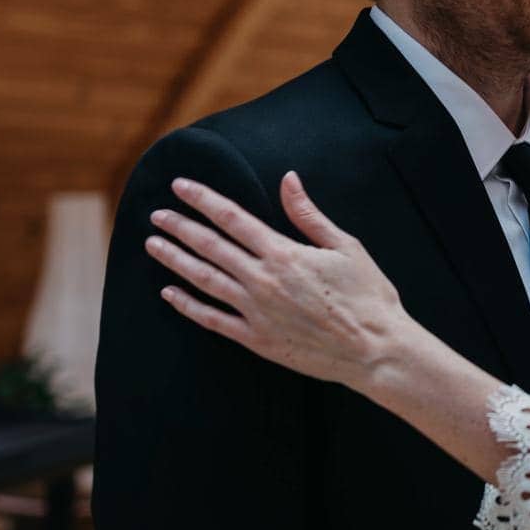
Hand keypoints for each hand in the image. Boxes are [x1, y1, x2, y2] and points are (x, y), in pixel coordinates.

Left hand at [146, 172, 420, 390]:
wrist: (375, 350)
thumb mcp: (345, 246)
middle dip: (180, 227)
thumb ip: (309, 215)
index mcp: (284, 253)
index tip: (180, 186)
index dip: (202, 200)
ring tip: (153, 245)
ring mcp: (256, 312)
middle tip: (156, 215)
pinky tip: (169, 293)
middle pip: (210, 246)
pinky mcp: (257, 339)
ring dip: (176, 260)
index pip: (232, 218)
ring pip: (204, 280)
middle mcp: (263, 280)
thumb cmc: (367, 296)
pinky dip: (188, 306)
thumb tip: (288, 179)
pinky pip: (212, 320)